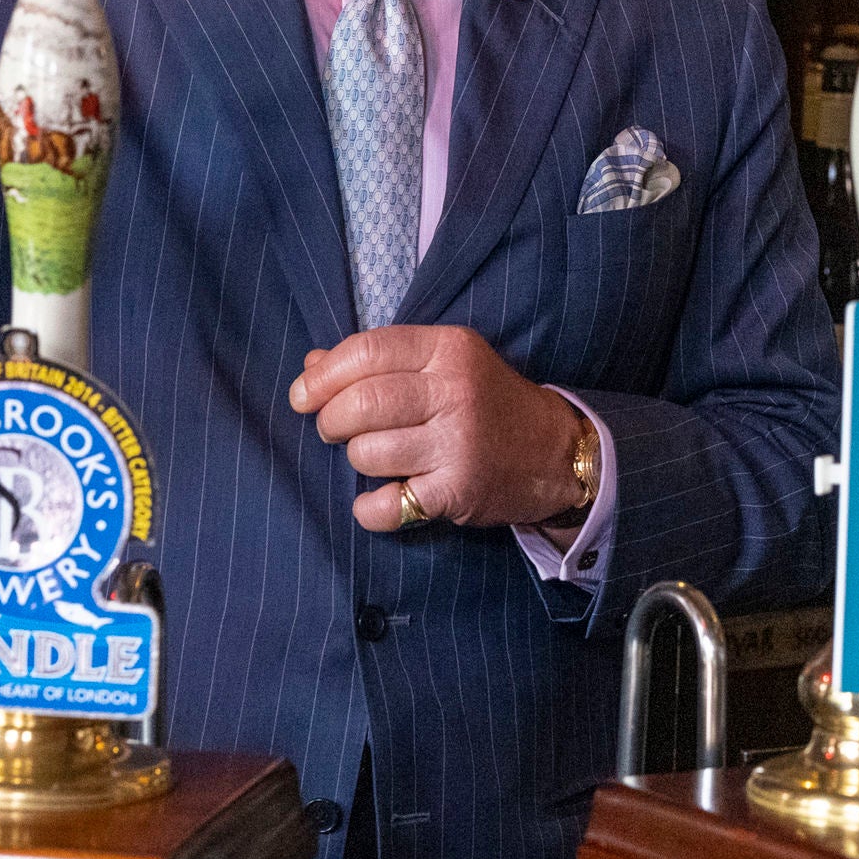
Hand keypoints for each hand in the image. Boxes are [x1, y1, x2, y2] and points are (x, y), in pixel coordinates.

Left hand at [290, 326, 593, 533]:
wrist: (555, 452)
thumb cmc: (486, 402)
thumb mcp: (444, 364)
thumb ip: (381, 360)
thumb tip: (310, 364)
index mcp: (448, 349)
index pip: (366, 351)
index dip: (322, 375)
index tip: (303, 395)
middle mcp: (455, 391)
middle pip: (361, 402)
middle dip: (331, 421)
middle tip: (333, 430)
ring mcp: (459, 443)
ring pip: (368, 452)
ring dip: (356, 460)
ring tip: (372, 458)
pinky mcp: (460, 490)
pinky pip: (389, 505)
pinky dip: (370, 509)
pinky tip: (378, 501)